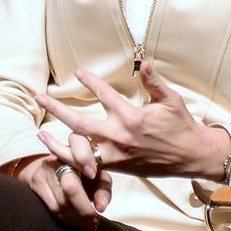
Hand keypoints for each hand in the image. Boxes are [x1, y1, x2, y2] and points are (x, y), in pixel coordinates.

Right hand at [11, 150, 109, 230]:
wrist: (54, 167)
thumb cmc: (83, 173)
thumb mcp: (98, 176)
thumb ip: (103, 189)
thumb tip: (101, 207)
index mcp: (75, 149)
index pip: (80, 155)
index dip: (87, 167)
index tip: (98, 200)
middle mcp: (57, 158)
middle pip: (70, 187)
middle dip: (85, 210)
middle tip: (95, 223)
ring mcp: (43, 171)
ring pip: (60, 202)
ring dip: (76, 219)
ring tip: (89, 225)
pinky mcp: (34, 184)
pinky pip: (52, 208)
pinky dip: (66, 219)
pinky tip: (76, 222)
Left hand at [36, 62, 230, 180]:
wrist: (191, 156)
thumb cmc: (181, 126)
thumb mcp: (171, 100)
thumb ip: (154, 81)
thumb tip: (143, 62)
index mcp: (132, 118)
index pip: (103, 95)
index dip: (89, 81)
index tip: (78, 72)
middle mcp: (119, 137)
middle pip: (78, 123)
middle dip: (57, 109)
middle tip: (41, 97)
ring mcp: (116, 155)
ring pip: (78, 149)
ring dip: (56, 141)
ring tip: (40, 131)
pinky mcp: (117, 168)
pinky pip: (88, 164)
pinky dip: (72, 159)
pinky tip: (59, 153)